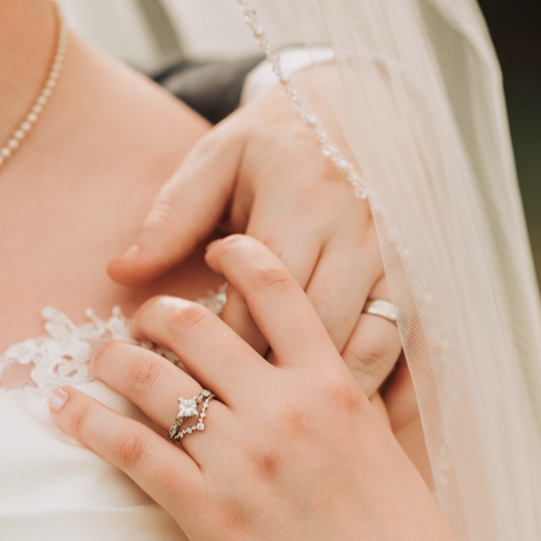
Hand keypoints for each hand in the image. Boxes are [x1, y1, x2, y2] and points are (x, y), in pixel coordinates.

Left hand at [51, 236, 488, 540]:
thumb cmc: (392, 520)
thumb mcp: (374, 434)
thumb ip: (330, 386)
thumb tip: (287, 353)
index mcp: (330, 379)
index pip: (275, 285)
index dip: (236, 252)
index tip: (215, 247)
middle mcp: (283, 407)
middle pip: (192, 324)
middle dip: (154, 311)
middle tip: (144, 317)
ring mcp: (242, 458)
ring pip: (150, 377)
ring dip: (111, 357)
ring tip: (99, 356)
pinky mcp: (206, 509)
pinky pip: (131, 448)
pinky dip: (88, 420)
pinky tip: (65, 406)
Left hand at [108, 65, 398, 397]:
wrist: (353, 110)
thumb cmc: (273, 142)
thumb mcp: (216, 161)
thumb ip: (172, 217)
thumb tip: (121, 270)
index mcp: (301, 201)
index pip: (262, 293)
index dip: (224, 338)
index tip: (188, 367)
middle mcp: (357, 233)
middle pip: (317, 328)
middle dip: (272, 376)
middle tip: (231, 411)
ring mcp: (397, 259)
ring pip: (370, 346)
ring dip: (330, 394)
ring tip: (289, 430)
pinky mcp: (420, 277)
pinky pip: (413, 348)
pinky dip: (391, 389)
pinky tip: (359, 420)